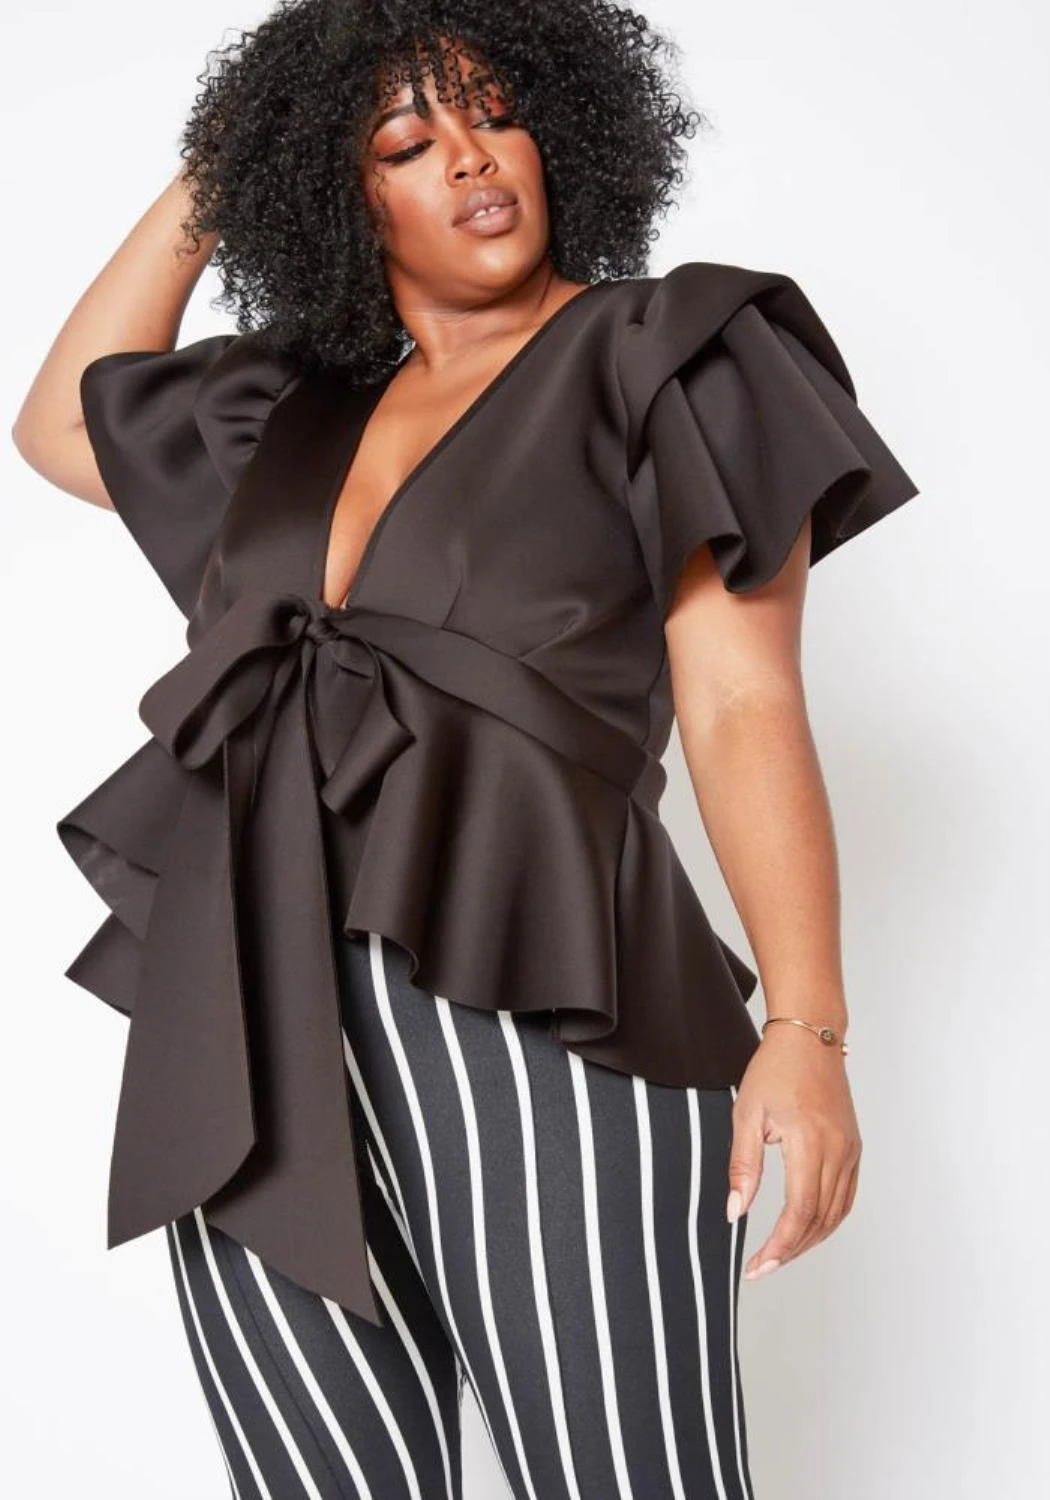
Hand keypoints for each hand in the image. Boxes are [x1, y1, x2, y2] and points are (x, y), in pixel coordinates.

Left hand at [726, 1025, 861, 1277]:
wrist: (810, 1038)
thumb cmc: (776, 1069)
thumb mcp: (747, 1114)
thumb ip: (743, 1166)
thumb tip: (735, 1212)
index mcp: (809, 1142)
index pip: (799, 1211)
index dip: (779, 1245)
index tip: (758, 1265)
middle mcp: (838, 1150)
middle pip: (820, 1220)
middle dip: (791, 1250)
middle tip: (763, 1267)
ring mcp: (850, 1150)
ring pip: (837, 1213)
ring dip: (810, 1239)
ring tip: (781, 1253)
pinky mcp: (854, 1148)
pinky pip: (846, 1196)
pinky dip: (827, 1220)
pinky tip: (806, 1228)